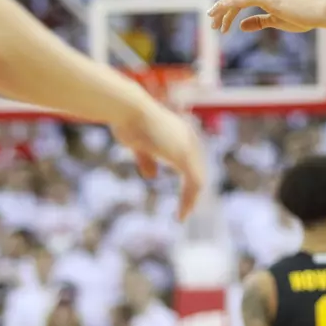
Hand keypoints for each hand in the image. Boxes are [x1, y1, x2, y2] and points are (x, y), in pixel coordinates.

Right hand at [111, 99, 204, 219]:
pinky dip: (188, 200)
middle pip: (197, 170)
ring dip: (190, 199)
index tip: (183, 195)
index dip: (188, 179)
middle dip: (192, 191)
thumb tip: (152, 177)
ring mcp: (187, 147)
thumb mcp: (137, 144)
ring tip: (182, 215)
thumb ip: (147, 159)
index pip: (190, 160)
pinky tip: (181, 213)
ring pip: (198, 180)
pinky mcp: (183, 156)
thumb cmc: (127, 121)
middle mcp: (187, 138)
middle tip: (186, 210)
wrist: (129, 110)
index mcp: (178, 133)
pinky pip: (194, 183)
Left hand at [208, 0, 325, 34]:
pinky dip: (230, 4)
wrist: (318, 13)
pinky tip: (222, 12)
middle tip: (212, 25)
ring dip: (222, 8)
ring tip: (214, 22)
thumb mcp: (276, 22)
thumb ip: (259, 22)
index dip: (227, 12)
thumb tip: (241, 26)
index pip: (239, 0)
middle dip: (221, 10)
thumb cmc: (302, 17)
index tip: (221, 27)